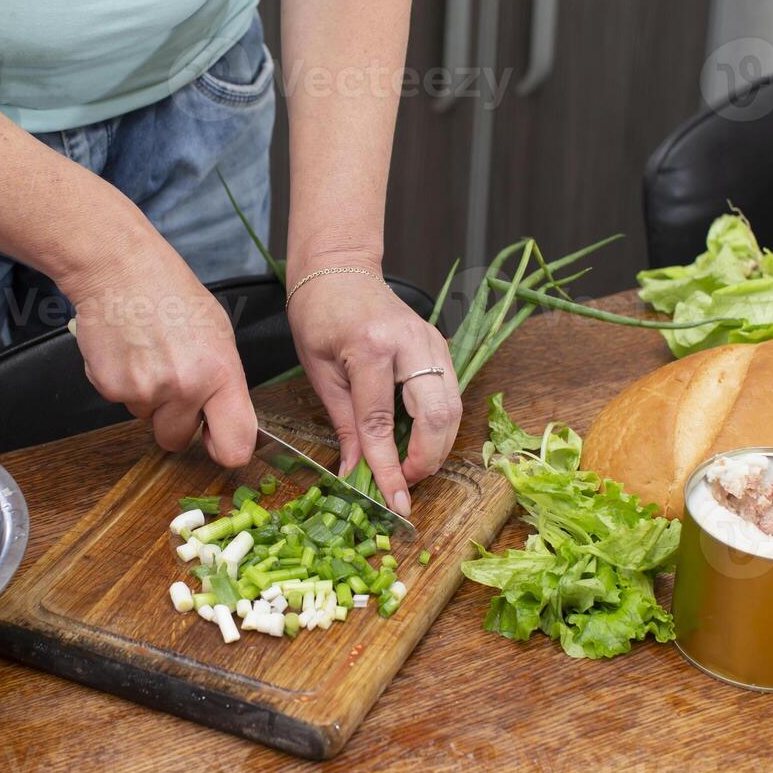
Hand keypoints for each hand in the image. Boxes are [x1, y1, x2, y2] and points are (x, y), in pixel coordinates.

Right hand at [63, 229, 254, 468]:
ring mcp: (144, 390)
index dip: (226, 452)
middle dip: (175, 421)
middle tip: (172, 381)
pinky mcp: (110, 387)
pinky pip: (121, 402)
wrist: (119, 269)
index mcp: (220, 374)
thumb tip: (225, 422)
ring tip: (149, 354)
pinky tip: (128, 351)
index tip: (219, 445)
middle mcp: (184, 388)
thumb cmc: (171, 294)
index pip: (235, 445)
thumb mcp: (218, 335)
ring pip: (147, 419)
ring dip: (148, 398)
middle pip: (178, 440)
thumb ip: (224, 383)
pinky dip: (123, 383)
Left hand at [286, 269, 462, 516]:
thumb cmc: (319, 316)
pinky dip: (440, 425)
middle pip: (437, 416)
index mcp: (370, 349)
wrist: (340, 270)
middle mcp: (410, 344)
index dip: (389, 468)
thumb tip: (356, 472)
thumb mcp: (320, 372)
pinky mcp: (440, 346)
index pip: (382, 422)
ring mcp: (432, 342)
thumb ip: (344, 424)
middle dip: (427, 459)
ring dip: (438, 446)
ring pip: (453, 408)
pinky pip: (450, 394)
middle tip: (405, 483)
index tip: (394, 502)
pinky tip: (420, 439)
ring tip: (412, 466)